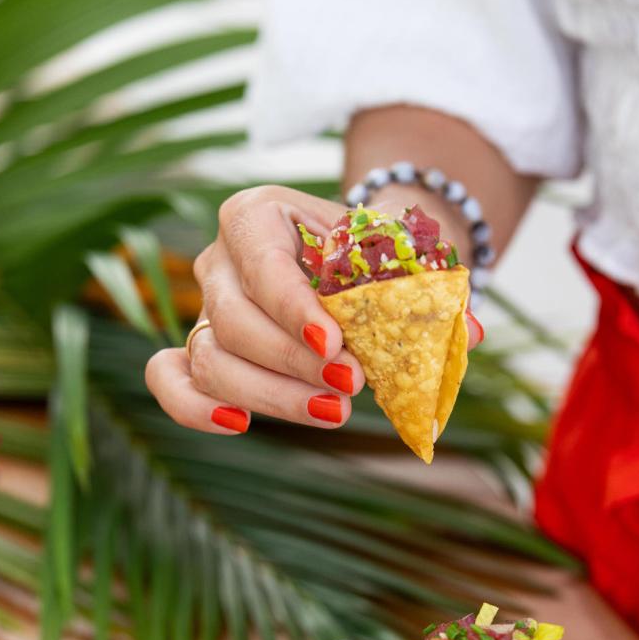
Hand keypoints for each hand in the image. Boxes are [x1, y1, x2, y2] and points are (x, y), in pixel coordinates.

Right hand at [146, 183, 482, 435]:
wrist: (360, 259)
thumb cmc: (378, 253)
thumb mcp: (404, 256)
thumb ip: (429, 288)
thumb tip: (466, 333)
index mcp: (258, 214)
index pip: (263, 264)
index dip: (294, 310)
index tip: (336, 346)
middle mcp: (219, 260)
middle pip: (232, 320)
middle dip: (292, 362)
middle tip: (352, 387)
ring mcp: (204, 308)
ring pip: (211, 360)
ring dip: (270, 395)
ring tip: (334, 412)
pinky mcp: (200, 351)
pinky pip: (172, 379)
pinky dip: (193, 406)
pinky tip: (239, 425)